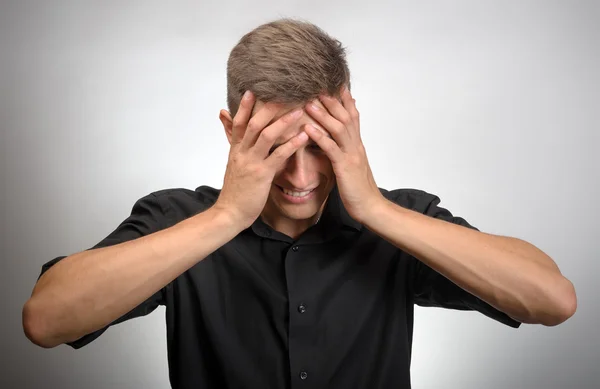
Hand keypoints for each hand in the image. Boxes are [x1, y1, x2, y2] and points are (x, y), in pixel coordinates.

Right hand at [214, 91, 308, 227]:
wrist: (230, 212)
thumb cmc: (235, 190)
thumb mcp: (232, 164)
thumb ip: (234, 144)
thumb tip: (227, 126)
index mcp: (235, 149)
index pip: (239, 122)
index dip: (246, 106)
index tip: (254, 89)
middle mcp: (242, 152)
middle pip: (254, 123)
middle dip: (268, 107)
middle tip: (284, 93)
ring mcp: (252, 162)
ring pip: (266, 135)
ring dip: (283, 121)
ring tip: (299, 110)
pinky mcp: (262, 175)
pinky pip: (278, 155)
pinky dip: (292, 144)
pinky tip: (304, 136)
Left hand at [303, 87, 383, 223]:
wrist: (371, 207)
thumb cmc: (359, 189)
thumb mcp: (353, 165)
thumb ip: (346, 150)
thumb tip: (338, 141)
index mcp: (357, 145)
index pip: (352, 115)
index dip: (344, 99)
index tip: (334, 83)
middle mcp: (356, 145)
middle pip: (346, 116)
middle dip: (332, 100)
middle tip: (317, 85)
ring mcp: (351, 155)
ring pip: (339, 128)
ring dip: (324, 113)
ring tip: (309, 101)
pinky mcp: (345, 167)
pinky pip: (331, 148)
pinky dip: (319, 136)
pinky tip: (308, 128)